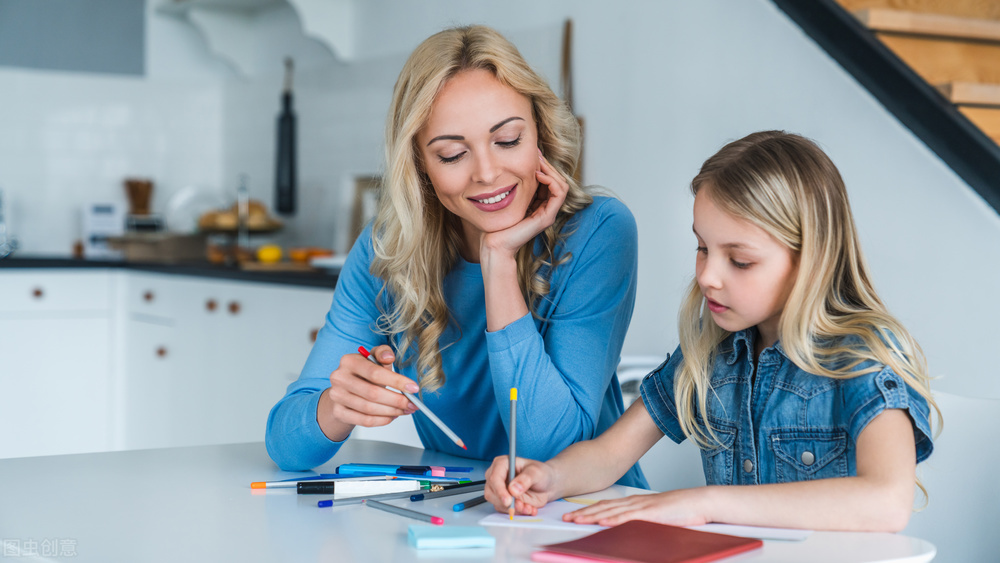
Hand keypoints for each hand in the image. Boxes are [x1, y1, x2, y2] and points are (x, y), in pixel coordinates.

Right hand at [316, 345, 418, 441]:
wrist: (344, 390)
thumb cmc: (363, 374)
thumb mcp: (373, 360)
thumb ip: (382, 354)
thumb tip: (389, 357)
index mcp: (349, 361)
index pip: (375, 373)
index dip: (397, 381)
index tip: (413, 388)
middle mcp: (339, 378)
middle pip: (373, 393)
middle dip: (397, 400)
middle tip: (412, 404)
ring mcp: (336, 396)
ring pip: (369, 409)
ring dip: (391, 411)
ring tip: (404, 410)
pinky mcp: (338, 412)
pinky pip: (364, 420)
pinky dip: (381, 420)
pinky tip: (391, 416)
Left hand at [480, 150, 568, 258]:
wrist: (495, 242)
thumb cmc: (497, 223)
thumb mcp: (509, 199)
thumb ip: (516, 186)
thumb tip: (514, 167)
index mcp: (539, 205)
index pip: (551, 181)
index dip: (545, 166)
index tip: (535, 154)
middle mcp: (546, 209)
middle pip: (558, 181)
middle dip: (549, 166)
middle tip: (537, 154)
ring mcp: (548, 214)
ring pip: (562, 186)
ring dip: (551, 171)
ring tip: (538, 163)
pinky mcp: (546, 218)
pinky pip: (559, 194)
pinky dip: (551, 181)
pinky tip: (538, 174)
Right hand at [484, 455, 558, 515]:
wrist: (547, 485)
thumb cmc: (541, 473)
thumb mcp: (537, 472)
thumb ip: (526, 479)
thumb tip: (513, 489)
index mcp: (502, 464)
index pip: (494, 478)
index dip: (499, 490)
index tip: (508, 501)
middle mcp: (498, 477)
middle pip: (491, 492)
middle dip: (506, 502)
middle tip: (521, 505)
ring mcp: (500, 490)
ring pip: (497, 503)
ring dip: (513, 509)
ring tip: (528, 506)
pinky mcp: (504, 501)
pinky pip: (505, 510)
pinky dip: (517, 512)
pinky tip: (528, 508)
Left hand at [560, 489, 710, 526]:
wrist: (699, 502)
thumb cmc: (681, 510)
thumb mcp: (656, 517)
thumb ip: (642, 521)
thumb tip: (630, 530)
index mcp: (636, 503)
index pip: (607, 506)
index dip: (589, 510)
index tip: (574, 515)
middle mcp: (635, 503)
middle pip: (603, 508)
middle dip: (583, 513)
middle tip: (565, 518)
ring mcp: (641, 507)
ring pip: (611, 512)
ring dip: (591, 516)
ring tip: (576, 520)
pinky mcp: (650, 514)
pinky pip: (627, 517)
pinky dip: (613, 520)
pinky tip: (601, 522)